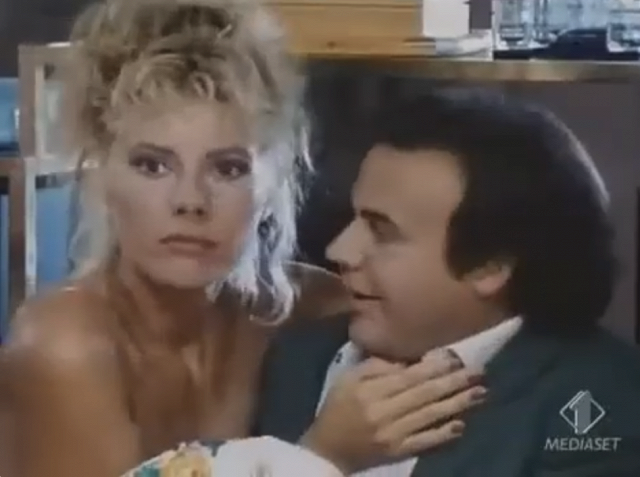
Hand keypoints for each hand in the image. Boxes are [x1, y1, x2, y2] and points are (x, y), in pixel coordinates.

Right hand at [300, 350, 485, 473]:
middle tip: (478, 372)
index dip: (434, 367)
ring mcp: (392, 434)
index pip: (408, 376)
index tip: (456, 357)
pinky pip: (424, 442)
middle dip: (454, 382)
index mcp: (370, 391)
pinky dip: (443, 434)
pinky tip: (461, 425)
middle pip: (424, 394)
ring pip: (429, 416)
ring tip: (480, 393)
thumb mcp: (347, 378)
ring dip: (457, 404)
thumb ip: (375, 367)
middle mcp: (383, 412)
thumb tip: (407, 362)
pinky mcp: (397, 452)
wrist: (327, 449)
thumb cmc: (338, 407)